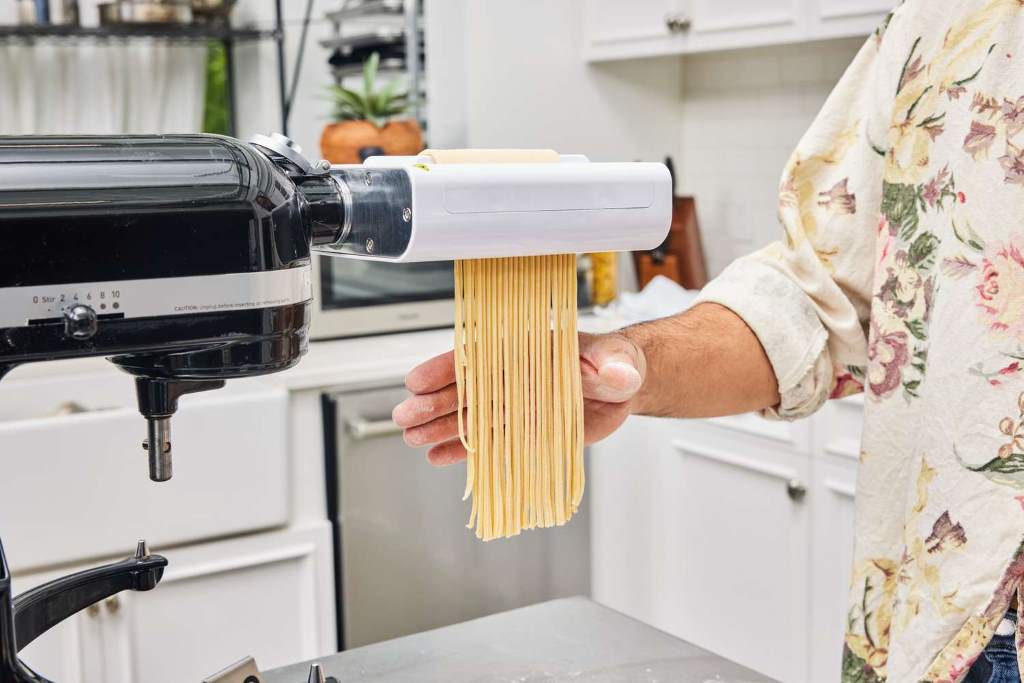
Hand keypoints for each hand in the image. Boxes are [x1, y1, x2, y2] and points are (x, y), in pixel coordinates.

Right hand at [392, 333, 646, 465]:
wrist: (623, 386)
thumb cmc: (617, 362)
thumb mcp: (617, 358)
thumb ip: (612, 363)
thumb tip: (617, 372)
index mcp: (529, 350)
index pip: (482, 357)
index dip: (448, 369)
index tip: (419, 379)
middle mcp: (515, 376)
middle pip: (468, 389)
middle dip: (435, 403)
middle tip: (405, 416)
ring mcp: (516, 403)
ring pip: (472, 416)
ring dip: (441, 427)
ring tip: (412, 437)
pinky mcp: (524, 428)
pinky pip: (489, 440)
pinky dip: (464, 449)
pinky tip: (437, 455)